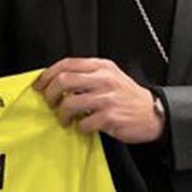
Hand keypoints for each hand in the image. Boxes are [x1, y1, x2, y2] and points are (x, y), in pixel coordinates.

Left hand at [33, 57, 163, 143]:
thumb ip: (86, 74)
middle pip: (63, 81)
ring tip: (65, 119)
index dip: (47, 74)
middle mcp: (103, 79)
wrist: (153, 113)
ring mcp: (107, 98)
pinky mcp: (110, 117)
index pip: (66, 64)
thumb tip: (56, 80)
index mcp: (101, 66)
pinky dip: (79, 127)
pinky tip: (83, 126)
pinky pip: (84, 122)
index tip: (39, 85)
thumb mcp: (109, 76)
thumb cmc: (127, 96)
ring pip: (70, 103)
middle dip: (50, 94)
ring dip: (62, 114)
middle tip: (50, 103)